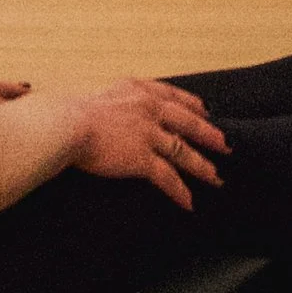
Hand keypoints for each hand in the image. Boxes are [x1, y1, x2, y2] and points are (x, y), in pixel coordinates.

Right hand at [70, 79, 226, 209]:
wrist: (65, 125)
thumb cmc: (70, 112)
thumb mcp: (98, 97)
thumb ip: (113, 104)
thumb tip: (110, 113)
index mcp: (135, 90)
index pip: (171, 95)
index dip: (191, 104)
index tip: (205, 110)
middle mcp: (147, 109)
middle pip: (187, 122)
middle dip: (209, 135)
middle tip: (225, 145)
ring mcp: (147, 134)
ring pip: (183, 152)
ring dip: (202, 167)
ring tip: (215, 178)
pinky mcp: (142, 158)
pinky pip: (168, 177)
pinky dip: (180, 191)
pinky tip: (188, 202)